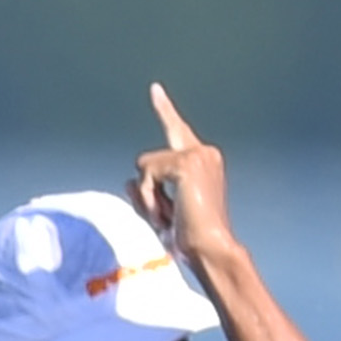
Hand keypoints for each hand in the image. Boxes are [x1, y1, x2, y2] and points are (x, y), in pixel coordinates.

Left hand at [132, 82, 242, 270]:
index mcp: (204, 163)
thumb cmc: (191, 239)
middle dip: (152, 173)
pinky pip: (146, 174)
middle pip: (152, 157)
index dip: (164, 110)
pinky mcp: (187, 163)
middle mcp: (205, 153)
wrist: (211, 250)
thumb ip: (147, 195)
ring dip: (150, 198)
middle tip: (163, 162)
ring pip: (145, 167)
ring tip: (171, 218)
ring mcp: (198, 155)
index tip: (154, 90)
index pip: (178, 132)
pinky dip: (150, 198)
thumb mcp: (163, 214)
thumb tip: (129, 181)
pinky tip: (170, 213)